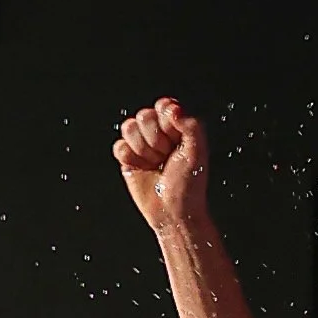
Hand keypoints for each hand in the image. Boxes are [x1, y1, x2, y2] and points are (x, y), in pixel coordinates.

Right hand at [114, 96, 207, 234]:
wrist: (173, 211)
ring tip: (155, 163)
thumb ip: (192, 125)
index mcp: (177, 128)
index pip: (164, 106)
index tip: (175, 136)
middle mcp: (159, 134)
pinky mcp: (127, 159)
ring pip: (129, 127)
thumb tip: (173, 108)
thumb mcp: (198, 152)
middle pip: (144, 115)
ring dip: (143, 148)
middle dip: (156, 137)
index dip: (166, 118)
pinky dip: (130, 157)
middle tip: (166, 155)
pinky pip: (119, 146)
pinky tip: (142, 168)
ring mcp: (141, 145)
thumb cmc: (189, 184)